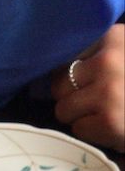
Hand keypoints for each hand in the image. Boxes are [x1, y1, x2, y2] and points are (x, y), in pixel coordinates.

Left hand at [51, 24, 124, 152]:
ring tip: (103, 114)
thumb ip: (101, 53)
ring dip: (79, 117)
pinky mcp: (109, 121)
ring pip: (63, 109)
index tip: (85, 82)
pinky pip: (78, 129)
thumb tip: (56, 64)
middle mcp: (108, 61)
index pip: (66, 56)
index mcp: (114, 38)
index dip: (71, 74)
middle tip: (94, 103)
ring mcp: (107, 92)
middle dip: (72, 97)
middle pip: (59, 84)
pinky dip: (93, 133)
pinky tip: (112, 127)